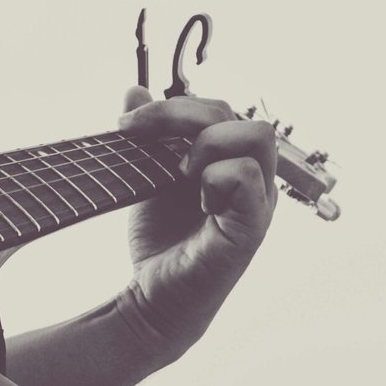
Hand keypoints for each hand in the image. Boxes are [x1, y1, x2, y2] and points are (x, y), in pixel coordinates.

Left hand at [112, 87, 277, 357]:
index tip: (128, 123)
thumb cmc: (161, 239)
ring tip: (179, 173)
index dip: (173, 106)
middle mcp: (252, 175)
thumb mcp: (148, 174)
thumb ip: (148, 134)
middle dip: (180, 115)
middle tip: (140, 137)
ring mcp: (257, 201)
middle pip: (236, 112)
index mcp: (232, 158)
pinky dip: (214, 177)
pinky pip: (247, 176)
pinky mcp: (251, 227)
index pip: (219, 108)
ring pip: (256, 135)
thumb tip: (135, 90)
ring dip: (206, 144)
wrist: (153, 295)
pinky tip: (195, 198)